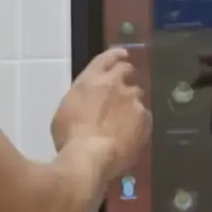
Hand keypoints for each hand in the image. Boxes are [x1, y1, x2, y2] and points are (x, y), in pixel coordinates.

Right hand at [51, 49, 151, 173]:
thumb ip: (82, 100)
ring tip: (126, 118)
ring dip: (132, 102)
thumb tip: (88, 103)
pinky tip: (133, 133)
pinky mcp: (145, 118)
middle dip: (126, 77)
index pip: (107, 58)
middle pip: (127, 71)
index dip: (115, 55)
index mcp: (91, 79)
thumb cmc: (69, 136)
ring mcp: (133, 100)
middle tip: (123, 89)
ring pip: (137, 95)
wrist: (90, 156)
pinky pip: (145, 116)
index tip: (122, 55)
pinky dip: (139, 121)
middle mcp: (115, 84)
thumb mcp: (66, 111)